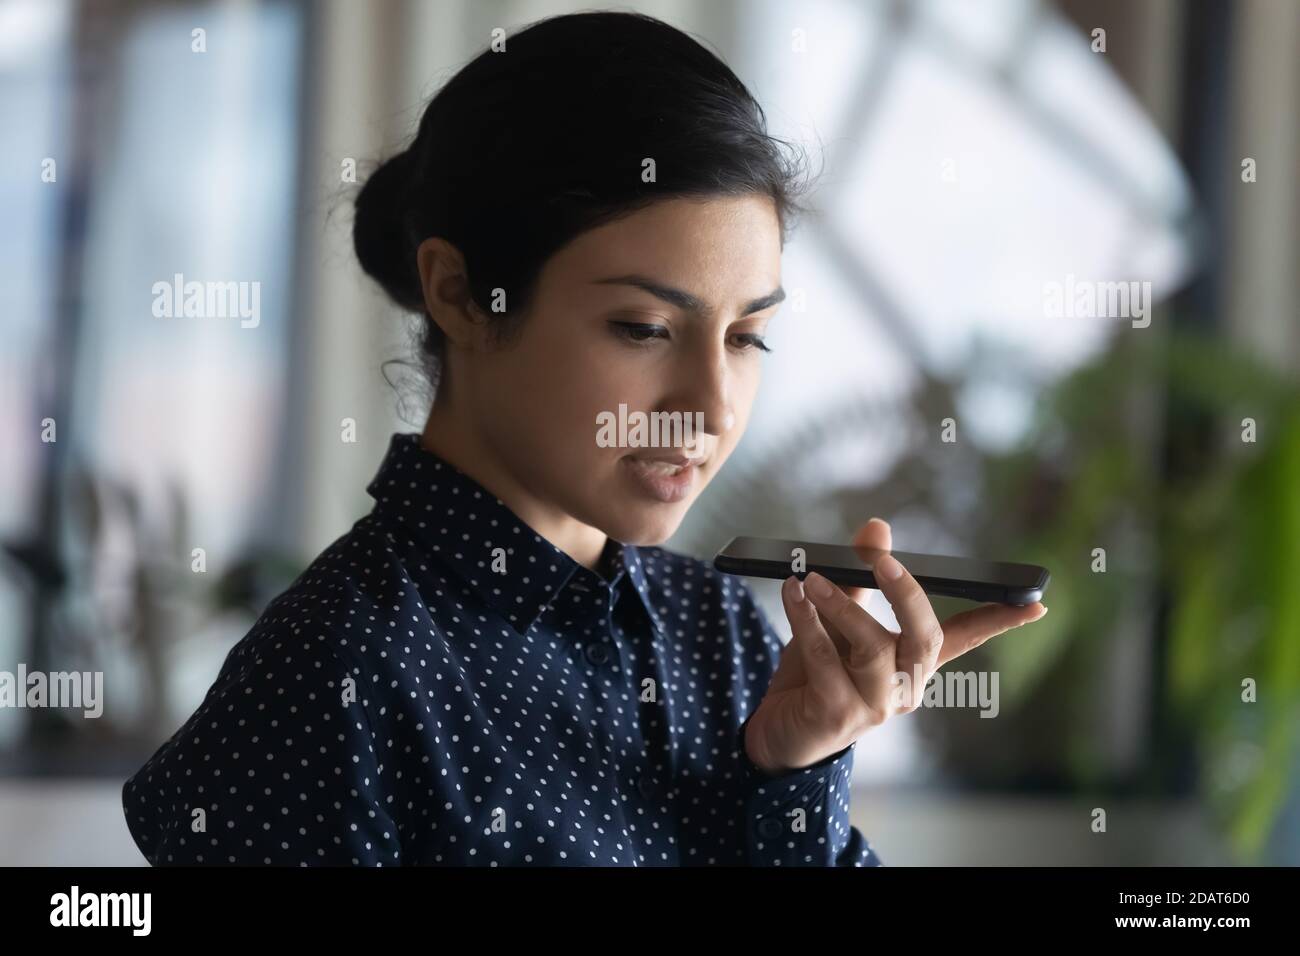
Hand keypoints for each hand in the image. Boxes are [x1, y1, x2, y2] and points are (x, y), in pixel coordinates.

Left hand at [744, 517, 1047, 773]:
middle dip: (907, 595)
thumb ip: (858, 579)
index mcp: (914, 662)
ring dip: (840, 606)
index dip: (1000, 620)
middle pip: (924, 638)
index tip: (1037, 603)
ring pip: (872, 646)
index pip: (965, 637)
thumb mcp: (837, 621)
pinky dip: (806, 622)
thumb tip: (878, 527)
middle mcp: (905, 685)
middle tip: (883, 560)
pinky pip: (825, 660)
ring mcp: (876, 705)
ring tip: (812, 578)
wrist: (780, 732)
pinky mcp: (838, 715)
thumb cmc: (817, 673)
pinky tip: (793, 596)